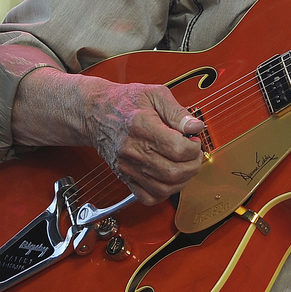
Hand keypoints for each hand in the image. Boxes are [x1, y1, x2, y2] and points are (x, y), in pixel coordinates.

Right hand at [82, 79, 205, 204]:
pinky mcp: (125, 176)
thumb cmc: (124, 102)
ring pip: (163, 188)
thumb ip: (177, 112)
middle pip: (173, 172)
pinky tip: (169, 178)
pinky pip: (147, 197)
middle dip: (193, 165)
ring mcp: (128, 166)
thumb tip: (195, 126)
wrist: (94, 112)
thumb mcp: (154, 94)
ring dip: (182, 180)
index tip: (194, 140)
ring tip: (185, 165)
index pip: (177, 148)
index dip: (194, 147)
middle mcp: (133, 150)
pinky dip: (164, 193)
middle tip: (194, 154)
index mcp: (141, 126)